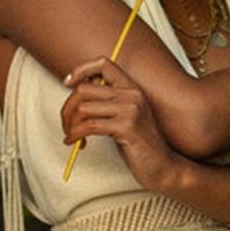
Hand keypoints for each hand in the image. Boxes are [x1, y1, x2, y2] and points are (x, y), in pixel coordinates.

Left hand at [62, 56, 178, 192]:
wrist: (162, 166)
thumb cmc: (141, 144)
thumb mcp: (126, 117)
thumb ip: (108, 102)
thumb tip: (77, 92)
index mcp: (132, 88)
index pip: (104, 64)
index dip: (82, 70)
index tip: (68, 82)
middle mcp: (132, 95)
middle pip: (85, 89)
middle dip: (68, 108)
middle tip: (66, 123)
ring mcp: (130, 110)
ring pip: (83, 108)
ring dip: (71, 125)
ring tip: (72, 136)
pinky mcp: (126, 127)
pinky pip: (89, 126)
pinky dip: (76, 134)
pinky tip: (75, 142)